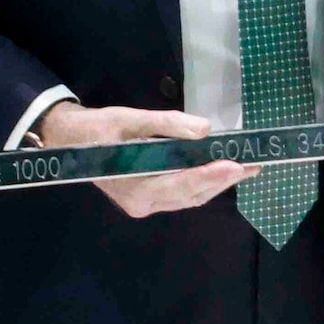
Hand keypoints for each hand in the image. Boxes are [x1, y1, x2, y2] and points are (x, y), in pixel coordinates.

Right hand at [38, 101, 254, 217]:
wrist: (68, 140)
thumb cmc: (96, 129)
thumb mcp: (128, 119)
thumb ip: (166, 124)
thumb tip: (203, 129)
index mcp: (135, 188)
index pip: (182, 184)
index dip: (211, 175)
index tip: (237, 164)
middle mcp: (143, 203)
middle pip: (192, 194)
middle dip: (224, 179)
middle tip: (255, 164)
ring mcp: (146, 203)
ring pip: (190, 197)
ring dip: (217, 182)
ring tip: (246, 166)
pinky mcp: (149, 197)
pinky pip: (182, 194)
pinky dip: (203, 182)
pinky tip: (221, 170)